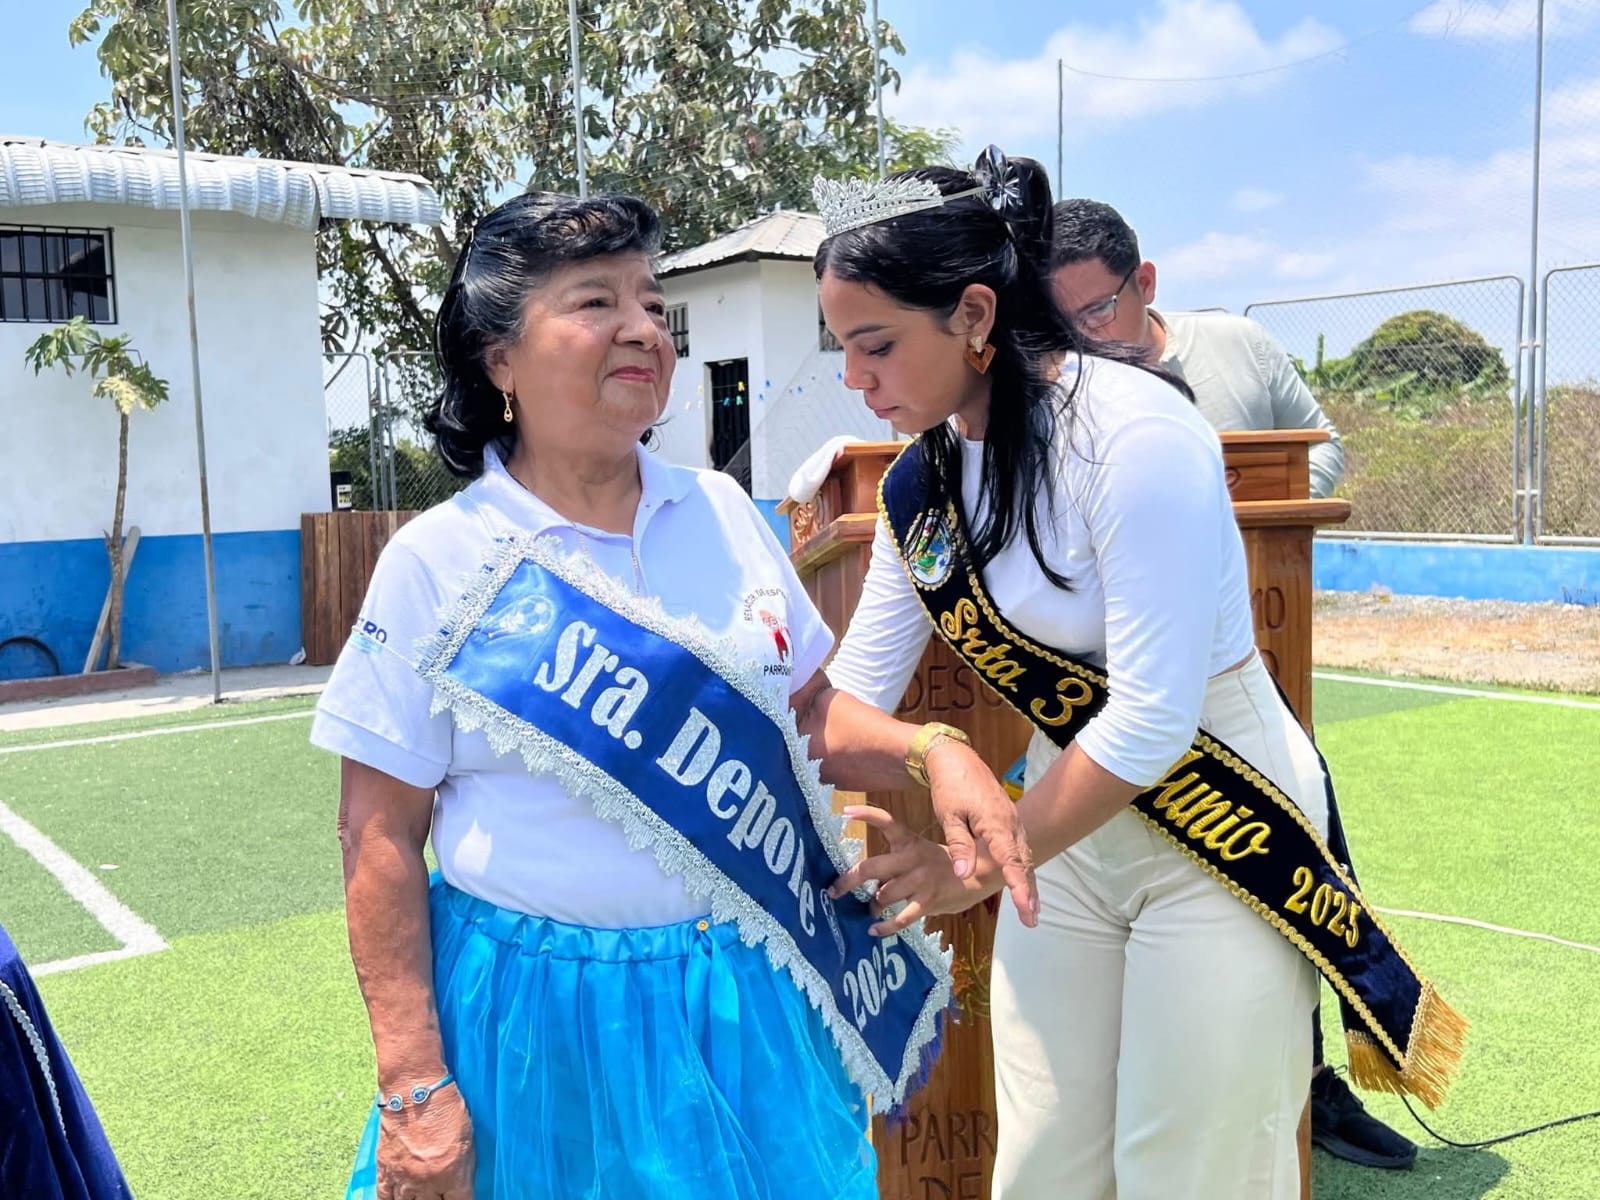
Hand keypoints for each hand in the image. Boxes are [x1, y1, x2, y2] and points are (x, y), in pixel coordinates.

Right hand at [375, 1084, 475, 1199]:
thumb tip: (462, 1186)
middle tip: (441, 1194)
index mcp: (452, 1173)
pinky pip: (384, 1198)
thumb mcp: (468, 1138)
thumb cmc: (446, 1107)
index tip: (461, 1198)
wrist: (413, 1091)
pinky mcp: (385, 1170)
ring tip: (422, 1196)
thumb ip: (464, 1168)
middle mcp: (427, 1181)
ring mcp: (403, 1178)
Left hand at [829, 806, 983, 934]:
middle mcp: (911, 858)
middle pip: (871, 867)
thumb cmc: (939, 865)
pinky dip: (885, 927)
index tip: (845, 812)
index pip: (886, 822)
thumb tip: (867, 880)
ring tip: (871, 910)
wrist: (977, 873)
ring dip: (872, 906)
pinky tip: (874, 930)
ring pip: (882, 896)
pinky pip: (900, 918)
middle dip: (848, 881)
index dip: (866, 815)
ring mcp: (919, 880)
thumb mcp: (918, 852)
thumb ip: (895, 862)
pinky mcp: (928, 901)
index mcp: (908, 841)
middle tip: (834, 891)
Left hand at [924, 741, 1038, 927]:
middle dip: (1028, 891)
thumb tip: (964, 874)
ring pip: (1024, 856)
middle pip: (1024, 862)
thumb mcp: (949, 815)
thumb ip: (959, 845)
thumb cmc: (951, 786)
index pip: (1010, 861)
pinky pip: (1019, 848)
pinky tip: (1021, 882)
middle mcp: (1010, 824)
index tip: (1025, 908)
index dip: (1018, 886)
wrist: (956, 758)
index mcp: (996, 823)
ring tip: (1030, 910)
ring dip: (1027, 882)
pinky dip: (1022, 868)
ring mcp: (1012, 822)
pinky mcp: (1009, 821)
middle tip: (1031, 919)